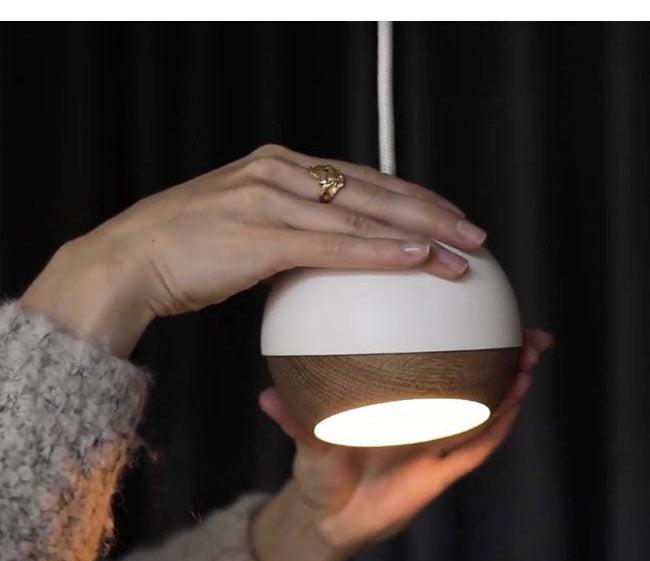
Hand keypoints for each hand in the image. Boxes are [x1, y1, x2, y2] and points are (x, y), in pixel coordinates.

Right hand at [21, 144, 484, 356]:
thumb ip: (287, 234)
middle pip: (375, 189)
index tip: (447, 215)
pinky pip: (331, 246)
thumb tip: (321, 259)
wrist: (130, 257)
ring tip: (462, 251)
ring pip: (362, 213)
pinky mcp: (260, 236)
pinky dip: (377, 251)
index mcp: (281, 167)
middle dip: (433, 210)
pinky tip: (416, 259)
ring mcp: (271, 200)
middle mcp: (282, 172)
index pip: (362, 178)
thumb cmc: (185, 249)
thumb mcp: (245, 228)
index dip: (411, 195)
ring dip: (420, 232)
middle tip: (475, 233)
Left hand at [252, 329, 553, 560]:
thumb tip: (264, 398)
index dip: (451, 334)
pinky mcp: (441, 474)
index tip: (468, 302)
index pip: (429, 363)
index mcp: (395, 404)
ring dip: (511, 382)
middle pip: (472, 379)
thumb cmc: (319, 471)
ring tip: (530, 352)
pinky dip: (498, 425)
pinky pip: (476, 447)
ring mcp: (436, 444)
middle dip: (502, 351)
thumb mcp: (307, 442)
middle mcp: (422, 418)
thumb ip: (294, 420)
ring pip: (485, 408)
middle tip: (523, 325)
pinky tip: (514, 401)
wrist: (329, 518)